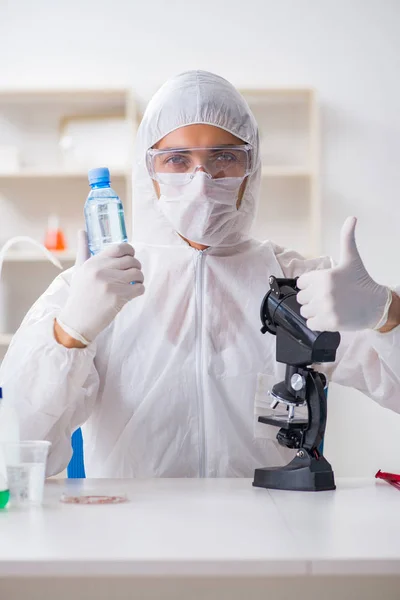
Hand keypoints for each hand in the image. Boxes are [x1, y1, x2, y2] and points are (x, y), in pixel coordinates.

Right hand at [57, 231, 144, 343]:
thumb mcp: (79, 271)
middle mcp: (101, 271)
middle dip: (136, 266)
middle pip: (131, 260)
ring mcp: (110, 284)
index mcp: (93, 263)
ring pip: (138, 273)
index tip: (131, 257)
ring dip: (140, 279)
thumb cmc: (80, 295)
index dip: (130, 250)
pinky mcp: (117, 297)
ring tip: (133, 283)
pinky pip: (139, 288)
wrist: (77, 321)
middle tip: (134, 274)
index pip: (119, 248)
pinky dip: (139, 290)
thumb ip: (83, 250)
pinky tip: (133, 293)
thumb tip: (82, 231)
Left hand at [296, 217, 390, 331]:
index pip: (301, 283)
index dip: (310, 285)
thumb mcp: (352, 259)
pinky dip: (318, 323)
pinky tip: (329, 316)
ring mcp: (326, 309)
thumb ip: (347, 238)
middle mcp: (323, 292)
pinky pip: (311, 324)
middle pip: (301, 298)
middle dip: (311, 298)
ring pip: (305, 311)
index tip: (322, 286)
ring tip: (328, 307)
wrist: (376, 305)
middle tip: (326, 297)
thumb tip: (351, 218)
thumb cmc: (361, 282)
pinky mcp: (329, 323)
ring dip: (314, 311)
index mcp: (324, 276)